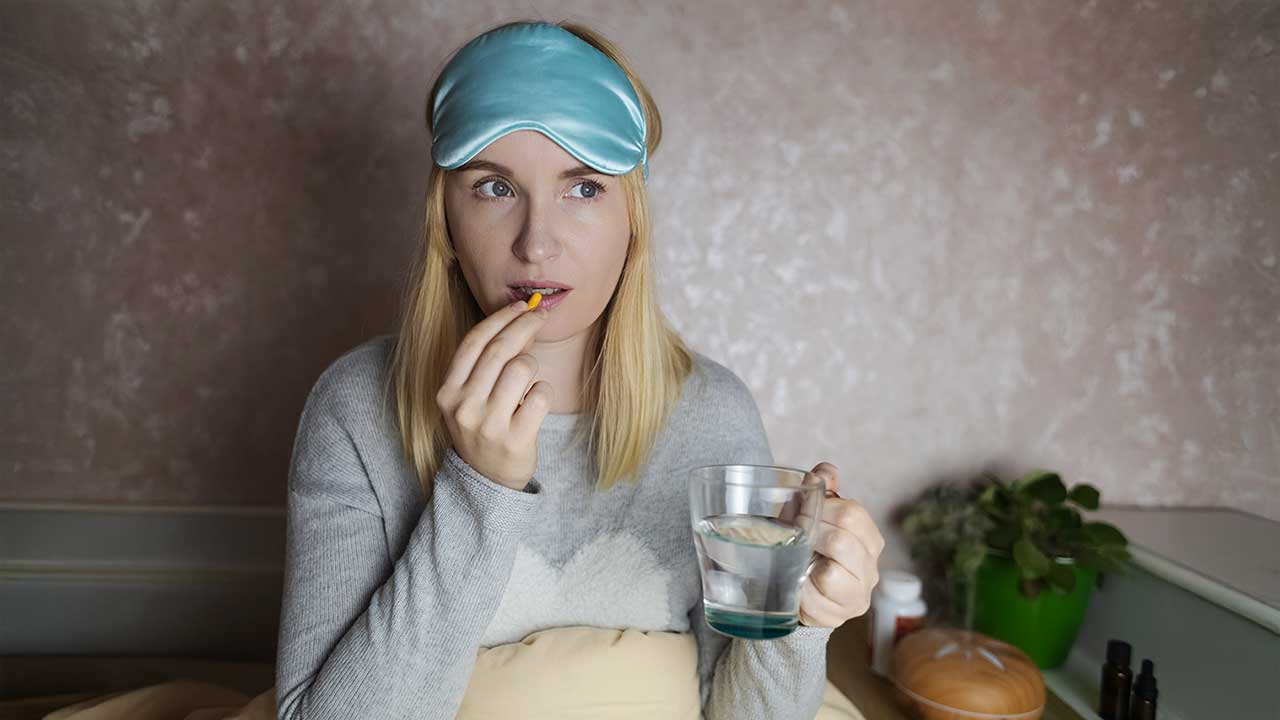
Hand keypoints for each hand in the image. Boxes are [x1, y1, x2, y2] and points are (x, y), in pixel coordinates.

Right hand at [435, 299, 553, 489]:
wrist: (487, 480)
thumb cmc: (483, 426)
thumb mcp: (472, 396)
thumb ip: (489, 362)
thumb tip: (522, 317)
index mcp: (447, 391)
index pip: (473, 342)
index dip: (500, 318)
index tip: (521, 306)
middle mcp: (464, 407)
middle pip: (499, 350)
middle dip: (524, 325)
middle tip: (540, 315)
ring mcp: (489, 425)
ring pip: (522, 369)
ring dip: (533, 364)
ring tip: (529, 376)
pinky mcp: (515, 441)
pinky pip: (540, 395)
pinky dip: (544, 390)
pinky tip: (535, 400)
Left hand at [798, 462, 884, 627]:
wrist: (799, 591)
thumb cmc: (808, 548)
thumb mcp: (811, 516)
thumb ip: (819, 491)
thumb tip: (825, 471)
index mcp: (869, 538)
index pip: (853, 514)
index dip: (821, 509)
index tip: (799, 511)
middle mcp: (871, 567)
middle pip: (842, 541)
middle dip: (811, 534)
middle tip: (793, 534)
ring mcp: (858, 595)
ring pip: (832, 574)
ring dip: (806, 563)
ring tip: (797, 558)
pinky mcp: (839, 617)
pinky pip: (815, 600)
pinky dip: (800, 590)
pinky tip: (796, 584)